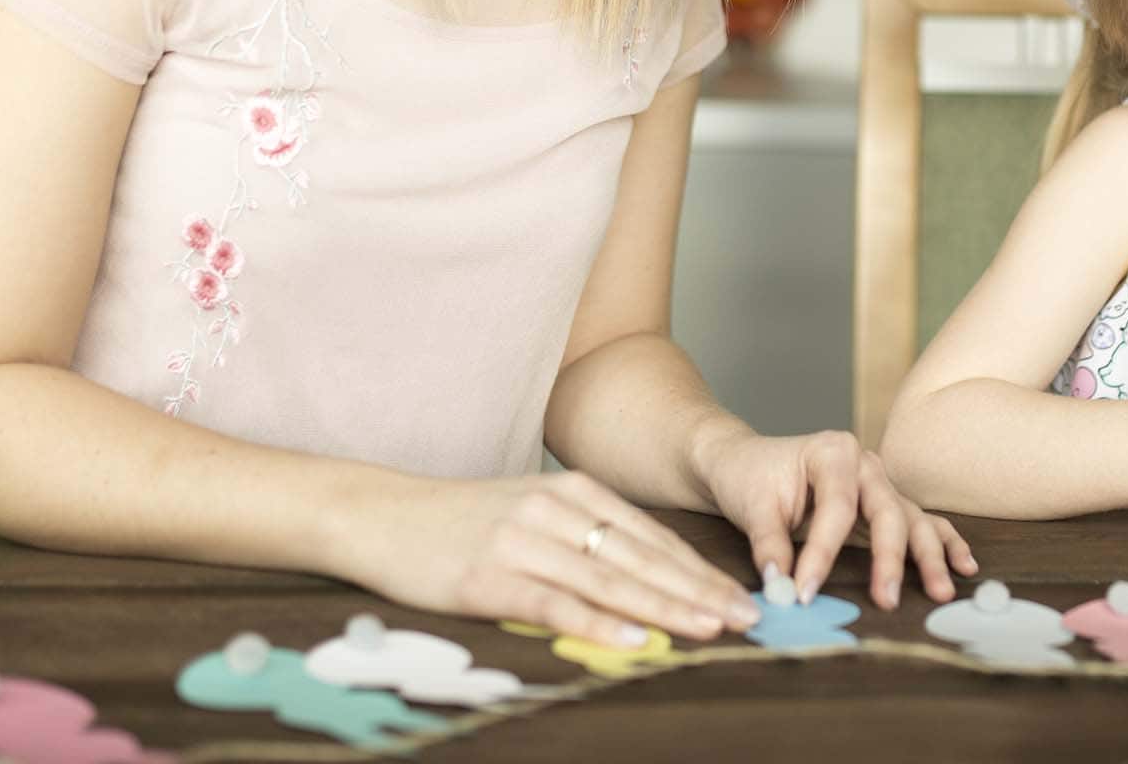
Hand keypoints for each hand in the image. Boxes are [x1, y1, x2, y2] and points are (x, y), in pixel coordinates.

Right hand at [336, 470, 762, 648]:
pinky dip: (597, 622)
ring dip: (665, 607)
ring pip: (609, 580)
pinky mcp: (491, 577)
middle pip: (642, 558)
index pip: (653, 536)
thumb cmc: (463, 520)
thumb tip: (648, 578)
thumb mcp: (533, 510)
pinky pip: (555, 603)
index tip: (741, 596)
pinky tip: (632, 637)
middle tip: (746, 617)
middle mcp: (556, 511)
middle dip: (700, 590)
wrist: (382, 515)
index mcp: (574, 491)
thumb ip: (586, 536)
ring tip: (709, 627)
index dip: (700, 569)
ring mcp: (524, 542)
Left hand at [691, 427, 978, 608]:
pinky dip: (944, 543)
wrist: (746, 464)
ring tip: (941, 591)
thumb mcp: (752, 507)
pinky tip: (963, 566)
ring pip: (911, 520)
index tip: (804, 592)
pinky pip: (922, 522)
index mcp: (833, 453)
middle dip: (890, 559)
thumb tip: (781, 588)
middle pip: (887, 512)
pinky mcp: (885, 506)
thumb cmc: (749, 478)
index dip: (822, 553)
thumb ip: (770, 546)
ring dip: (929, 557)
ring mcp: (880, 485)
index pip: (837, 508)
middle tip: (886, 599)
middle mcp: (865, 464)